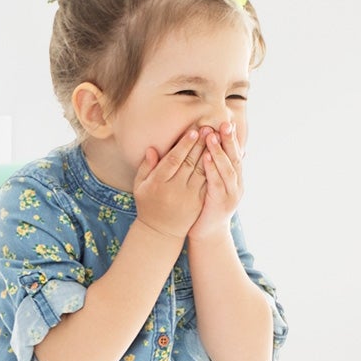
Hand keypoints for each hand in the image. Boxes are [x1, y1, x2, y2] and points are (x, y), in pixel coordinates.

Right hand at [132, 125, 207, 245]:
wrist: (161, 232)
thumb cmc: (148, 204)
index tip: (194, 131)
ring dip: (210, 154)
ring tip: (216, 138)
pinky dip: (215, 169)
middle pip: (190, 163)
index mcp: (159, 183)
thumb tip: (152, 148)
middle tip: (209, 127)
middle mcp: (175, 190)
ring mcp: (189, 197)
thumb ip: (146, 167)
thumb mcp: (140, 186)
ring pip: (202, 172)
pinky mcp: (199, 203)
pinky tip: (220, 156)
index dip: (185, 145)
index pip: (174, 160)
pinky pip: (208, 183)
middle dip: (201, 145)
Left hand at [190, 120, 244, 238]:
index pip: (236, 153)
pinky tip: (206, 157)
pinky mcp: (222, 203)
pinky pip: (217, 183)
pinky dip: (212, 169)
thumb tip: (213, 145)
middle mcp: (237, 184)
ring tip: (212, 135)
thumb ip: (215, 166)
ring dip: (220, 151)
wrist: (207, 233)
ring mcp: (232, 194)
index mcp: (235, 178)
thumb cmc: (205, 205)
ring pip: (228, 169)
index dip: (232, 138)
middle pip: (235, 158)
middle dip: (230, 140)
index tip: (228, 120)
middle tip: (225, 123)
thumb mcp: (212, 182)